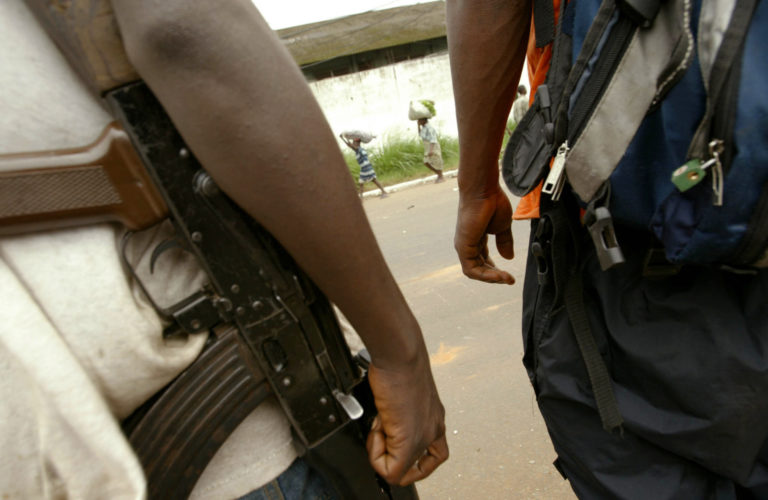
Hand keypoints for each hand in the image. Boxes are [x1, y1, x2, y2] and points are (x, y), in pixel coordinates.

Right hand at [366, 350, 448, 485]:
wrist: (400, 354)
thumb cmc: (400, 363)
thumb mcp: (404, 390)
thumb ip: (401, 410)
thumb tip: (386, 419)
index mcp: (434, 417)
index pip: (435, 454)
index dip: (413, 456)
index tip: (393, 443)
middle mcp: (433, 429)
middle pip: (419, 467)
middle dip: (394, 457)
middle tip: (383, 438)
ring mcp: (423, 435)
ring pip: (403, 471)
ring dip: (383, 455)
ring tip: (378, 427)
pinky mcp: (409, 439)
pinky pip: (392, 470)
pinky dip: (376, 456)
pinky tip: (376, 429)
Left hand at [454, 186, 514, 283]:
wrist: (484, 190)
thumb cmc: (492, 202)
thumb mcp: (502, 227)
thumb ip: (504, 242)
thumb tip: (508, 257)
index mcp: (476, 239)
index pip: (483, 261)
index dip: (495, 270)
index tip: (509, 275)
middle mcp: (468, 244)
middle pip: (479, 268)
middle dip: (494, 276)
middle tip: (509, 279)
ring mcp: (464, 246)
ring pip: (474, 272)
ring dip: (491, 278)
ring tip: (506, 278)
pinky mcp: (463, 247)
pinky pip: (471, 270)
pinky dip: (486, 275)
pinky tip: (500, 275)